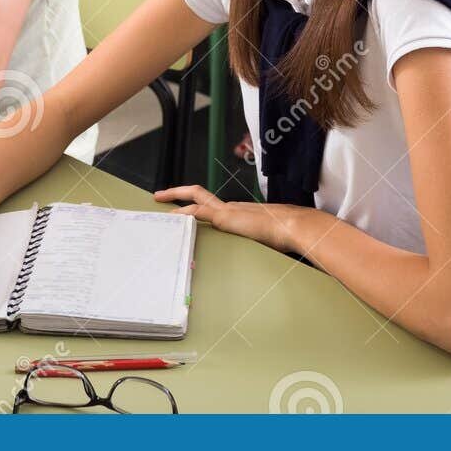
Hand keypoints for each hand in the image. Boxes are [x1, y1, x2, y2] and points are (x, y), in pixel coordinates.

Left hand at [153, 184, 311, 254]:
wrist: (291, 226)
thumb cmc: (284, 235)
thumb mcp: (265, 240)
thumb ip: (256, 242)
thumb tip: (256, 257)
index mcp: (239, 212)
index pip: (211, 205)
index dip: (198, 206)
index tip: (187, 212)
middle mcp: (231, 206)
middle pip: (199, 193)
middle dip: (178, 193)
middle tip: (161, 195)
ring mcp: (228, 209)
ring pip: (195, 197)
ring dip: (176, 197)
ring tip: (160, 200)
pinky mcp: (226, 216)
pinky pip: (198, 211)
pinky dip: (184, 212)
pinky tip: (173, 217)